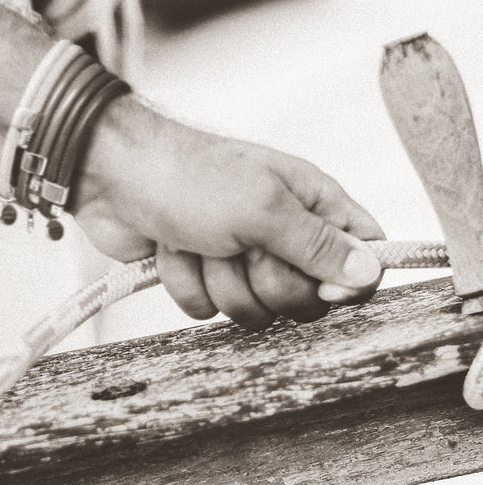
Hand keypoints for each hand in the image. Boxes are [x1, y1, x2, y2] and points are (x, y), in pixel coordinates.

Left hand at [74, 96, 384, 328]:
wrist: (110, 176)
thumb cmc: (189, 175)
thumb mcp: (262, 209)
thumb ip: (318, 245)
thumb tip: (373, 271)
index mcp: (311, 202)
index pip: (363, 252)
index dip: (348, 280)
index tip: (323, 284)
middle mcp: (282, 230)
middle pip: (306, 296)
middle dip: (265, 281)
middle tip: (239, 245)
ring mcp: (240, 255)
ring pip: (254, 309)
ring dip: (218, 280)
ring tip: (198, 241)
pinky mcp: (201, 274)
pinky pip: (208, 309)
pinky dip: (185, 282)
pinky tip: (170, 248)